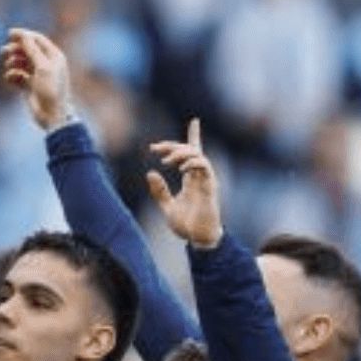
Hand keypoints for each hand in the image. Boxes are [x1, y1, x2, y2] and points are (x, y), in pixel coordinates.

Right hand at [1, 27, 71, 131]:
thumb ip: (32, 50)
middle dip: (15, 49)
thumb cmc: (51, 90)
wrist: (52, 116)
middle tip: (3, 52)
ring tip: (8, 66)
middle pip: (27, 50)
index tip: (9, 34)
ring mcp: (38, 75)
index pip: (37, 39)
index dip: (23, 35)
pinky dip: (12, 75)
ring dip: (12, 62)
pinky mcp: (30, 86)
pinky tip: (10, 79)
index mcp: (54, 57)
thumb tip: (23, 35)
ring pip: (21, 62)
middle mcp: (47, 64)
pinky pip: (18, 76)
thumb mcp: (42, 67)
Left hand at [145, 119, 222, 248]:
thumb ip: (159, 191)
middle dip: (172, 145)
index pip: (194, 153)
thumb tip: (150, 173)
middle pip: (191, 149)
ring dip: (181, 153)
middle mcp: (200, 177)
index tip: (194, 120)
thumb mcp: (167, 206)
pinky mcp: (210, 187)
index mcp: (192, 179)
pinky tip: (180, 169)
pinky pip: (204, 166)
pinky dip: (192, 162)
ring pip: (197, 154)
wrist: (199, 239)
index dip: (195, 136)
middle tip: (156, 150)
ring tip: (166, 161)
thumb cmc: (187, 226)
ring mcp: (206, 181)